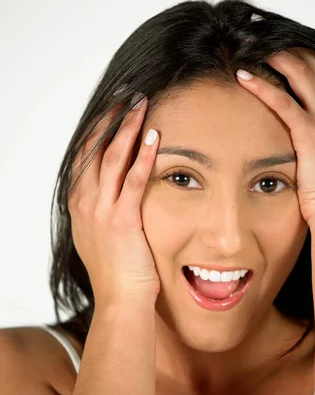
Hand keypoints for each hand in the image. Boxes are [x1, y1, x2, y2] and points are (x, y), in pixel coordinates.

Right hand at [68, 94, 160, 304]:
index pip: (85, 155)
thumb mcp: (103, 234)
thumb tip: (119, 191)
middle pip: (95, 148)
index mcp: (79, 203)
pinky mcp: (121, 220)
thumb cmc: (117, 270)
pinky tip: (154, 137)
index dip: (99, 128)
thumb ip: (106, 208)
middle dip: (111, 119)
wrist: (120, 299)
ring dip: (127, 128)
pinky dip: (143, 157)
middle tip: (128, 94)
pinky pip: (132, 181)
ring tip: (141, 104)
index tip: (113, 108)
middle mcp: (85, 202)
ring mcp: (100, 211)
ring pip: (111, 158)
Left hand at [236, 48, 314, 225]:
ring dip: (272, 55)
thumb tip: (299, 143)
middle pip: (312, 63)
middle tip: (258, 36)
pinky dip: (261, 86)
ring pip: (299, 72)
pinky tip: (242, 77)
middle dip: (285, 46)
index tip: (277, 47)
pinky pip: (283, 100)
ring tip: (248, 46)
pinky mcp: (311, 133)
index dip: (300, 55)